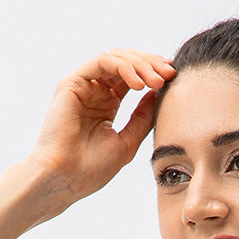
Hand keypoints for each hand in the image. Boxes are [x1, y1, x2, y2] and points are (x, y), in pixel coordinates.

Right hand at [24, 49, 176, 205]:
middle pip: (126, 63)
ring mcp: (82, 86)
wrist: (65, 180)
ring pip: (116, 58)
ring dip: (140, 65)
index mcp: (106, 104)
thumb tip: (158, 94)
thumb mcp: (127, 142)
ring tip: (157, 82)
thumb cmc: (91, 169)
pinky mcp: (72, 83)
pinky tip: (139, 85)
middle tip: (169, 74)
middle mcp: (94, 91)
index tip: (173, 79)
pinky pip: (102, 62)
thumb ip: (142, 119)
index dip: (153, 74)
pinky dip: (123, 68)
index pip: (132, 78)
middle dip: (150, 64)